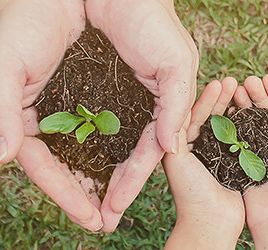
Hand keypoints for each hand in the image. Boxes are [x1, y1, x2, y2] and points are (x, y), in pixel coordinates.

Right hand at [0, 0, 103, 229]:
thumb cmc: (27, 18)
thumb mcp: (7, 64)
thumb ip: (1, 111)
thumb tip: (3, 158)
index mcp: (27, 117)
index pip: (44, 166)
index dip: (65, 195)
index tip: (89, 218)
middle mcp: (54, 117)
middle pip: (71, 165)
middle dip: (88, 196)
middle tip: (106, 223)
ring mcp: (79, 107)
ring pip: (94, 151)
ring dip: (108, 179)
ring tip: (120, 205)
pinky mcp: (103, 94)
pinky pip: (113, 129)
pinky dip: (124, 149)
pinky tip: (132, 167)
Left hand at [85, 0, 198, 230]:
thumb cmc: (155, 23)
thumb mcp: (177, 64)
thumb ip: (177, 106)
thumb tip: (171, 149)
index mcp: (158, 106)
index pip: (147, 151)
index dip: (134, 180)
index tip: (119, 206)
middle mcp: (131, 107)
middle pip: (120, 156)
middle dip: (111, 188)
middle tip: (101, 220)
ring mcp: (105, 100)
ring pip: (98, 145)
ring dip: (90, 176)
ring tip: (84, 208)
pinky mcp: (81, 89)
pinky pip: (76, 125)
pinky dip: (72, 147)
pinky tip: (67, 169)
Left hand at [162, 77, 243, 248]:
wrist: (211, 222)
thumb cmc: (191, 194)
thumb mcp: (176, 159)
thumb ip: (174, 133)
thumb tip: (176, 108)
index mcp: (179, 146)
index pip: (192, 115)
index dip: (205, 98)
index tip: (219, 83)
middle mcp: (196, 148)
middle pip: (209, 116)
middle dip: (220, 98)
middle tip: (232, 81)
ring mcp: (215, 154)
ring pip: (224, 124)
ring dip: (232, 107)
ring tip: (243, 90)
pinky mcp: (231, 162)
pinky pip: (238, 138)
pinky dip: (243, 123)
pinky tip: (251, 110)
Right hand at [236, 75, 267, 248]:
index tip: (266, 77)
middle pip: (265, 111)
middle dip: (257, 94)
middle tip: (247, 80)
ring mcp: (257, 150)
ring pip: (249, 120)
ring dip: (243, 104)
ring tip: (234, 89)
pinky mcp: (241, 159)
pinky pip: (235, 136)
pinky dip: (231, 121)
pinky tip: (224, 108)